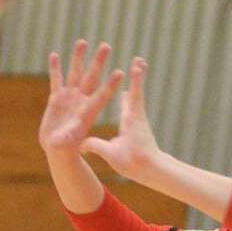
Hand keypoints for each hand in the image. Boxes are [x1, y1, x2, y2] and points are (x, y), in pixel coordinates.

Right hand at [39, 40, 122, 155]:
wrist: (58, 151)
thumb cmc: (68, 151)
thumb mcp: (73, 146)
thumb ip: (72, 140)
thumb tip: (71, 140)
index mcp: (89, 112)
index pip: (103, 95)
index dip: (110, 84)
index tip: (121, 72)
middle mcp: (81, 102)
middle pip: (91, 78)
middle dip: (98, 62)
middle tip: (106, 45)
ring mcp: (69, 99)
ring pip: (75, 74)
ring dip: (78, 58)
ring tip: (82, 41)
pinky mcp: (57, 99)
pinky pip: (56, 80)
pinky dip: (55, 68)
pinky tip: (54, 55)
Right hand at [80, 56, 162, 180]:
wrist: (151, 170)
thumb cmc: (134, 162)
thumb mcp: (112, 155)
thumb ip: (96, 146)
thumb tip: (79, 144)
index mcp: (131, 120)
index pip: (134, 96)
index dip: (135, 81)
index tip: (137, 66)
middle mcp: (136, 116)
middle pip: (136, 90)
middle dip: (137, 75)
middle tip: (139, 60)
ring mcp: (138, 120)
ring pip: (135, 97)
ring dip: (135, 82)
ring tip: (136, 68)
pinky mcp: (137, 126)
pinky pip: (132, 107)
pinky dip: (129, 97)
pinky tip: (126, 95)